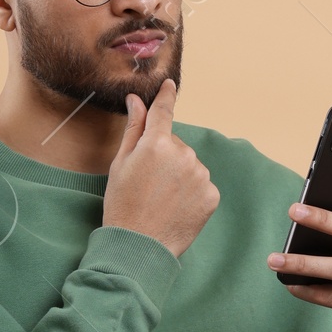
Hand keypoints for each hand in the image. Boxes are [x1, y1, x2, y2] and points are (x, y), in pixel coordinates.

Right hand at [102, 80, 219, 257]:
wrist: (140, 246)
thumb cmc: (122, 206)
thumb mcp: (120, 164)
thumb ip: (133, 129)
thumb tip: (136, 100)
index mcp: (156, 143)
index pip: (163, 111)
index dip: (166, 96)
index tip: (170, 85)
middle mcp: (183, 155)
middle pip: (174, 143)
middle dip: (163, 155)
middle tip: (147, 181)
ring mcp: (200, 175)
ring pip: (189, 164)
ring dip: (178, 174)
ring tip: (160, 197)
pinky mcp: (211, 195)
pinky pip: (200, 184)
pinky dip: (190, 192)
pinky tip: (175, 207)